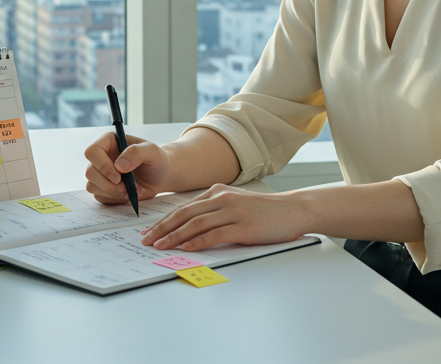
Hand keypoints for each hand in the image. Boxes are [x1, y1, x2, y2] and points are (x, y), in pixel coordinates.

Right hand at [83, 133, 172, 203]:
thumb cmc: (157, 160)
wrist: (161, 176)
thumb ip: (136, 153)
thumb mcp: (152, 152)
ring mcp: (101, 173)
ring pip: (92, 186)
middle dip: (107, 184)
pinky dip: (113, 199)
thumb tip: (119, 165)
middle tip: (125, 188)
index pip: (92, 152)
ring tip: (128, 191)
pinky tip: (126, 194)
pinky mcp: (103, 188)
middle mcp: (102, 157)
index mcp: (109, 142)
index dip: (102, 165)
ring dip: (110, 193)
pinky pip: (99, 196)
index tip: (118, 176)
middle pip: (90, 172)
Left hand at [140, 184, 309, 250]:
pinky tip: (185, 247)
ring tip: (159, 246)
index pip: (184, 208)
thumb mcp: (237, 204)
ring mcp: (232, 212)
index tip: (150, 231)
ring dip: (174, 236)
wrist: (293, 209)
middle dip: (162, 228)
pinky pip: (214, 234)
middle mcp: (222, 199)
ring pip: (195, 224)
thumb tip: (192, 229)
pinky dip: (197, 241)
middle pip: (184, 215)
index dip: (164, 220)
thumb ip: (216, 211)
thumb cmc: (266, 212)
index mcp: (217, 193)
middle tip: (146, 240)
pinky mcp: (242, 227)